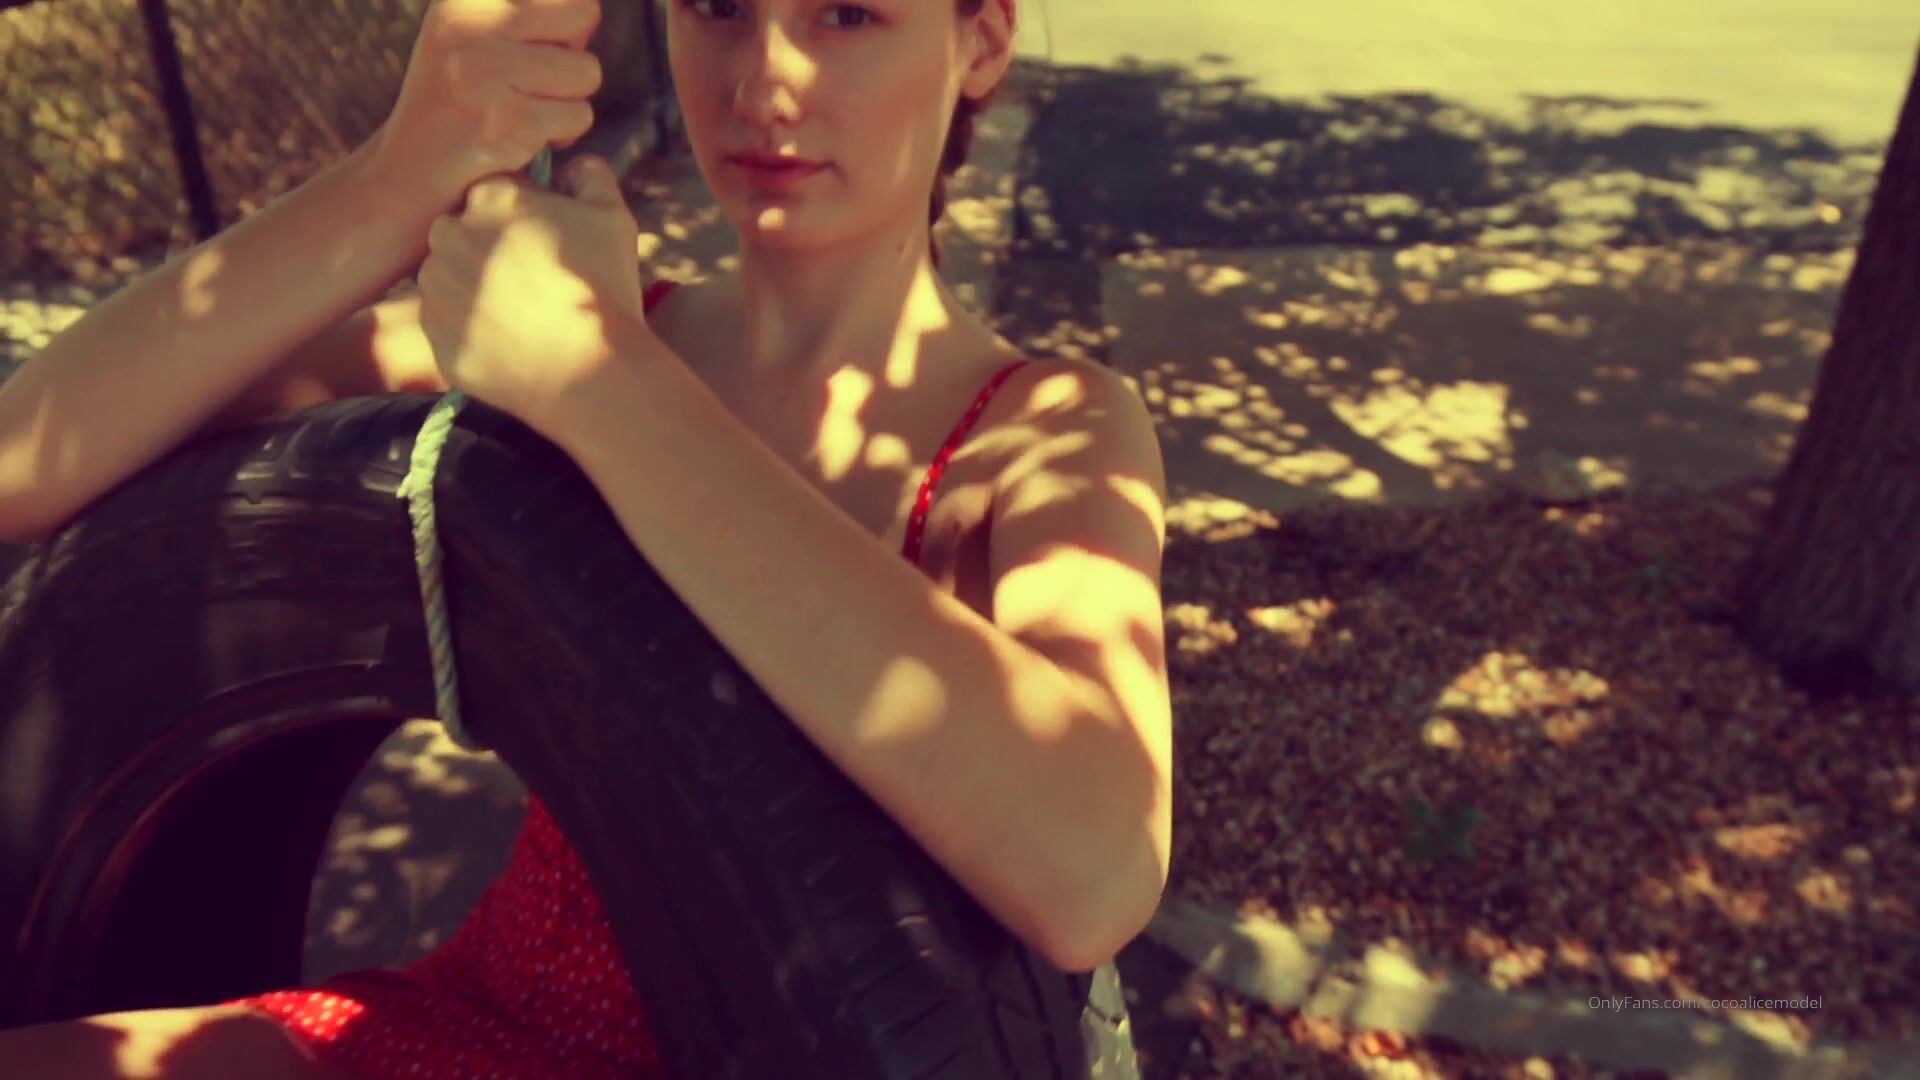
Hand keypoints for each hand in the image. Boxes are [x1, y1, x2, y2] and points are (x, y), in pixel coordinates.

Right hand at [369, 0, 602, 218]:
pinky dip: (561, 134)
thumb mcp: (475, 35)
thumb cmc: (458, 99)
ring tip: (522, 111)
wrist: (410, 170)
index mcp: (467, 0)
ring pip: (587, 72)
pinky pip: (579, 116)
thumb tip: (589, 14)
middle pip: (582, 17)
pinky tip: (520, 137)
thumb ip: (530, 14)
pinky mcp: (510, 122)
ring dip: (567, 100)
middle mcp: (473, 26)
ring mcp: (489, 74)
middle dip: (571, 54)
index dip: (567, 21)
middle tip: (533, 82)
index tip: (536, 48)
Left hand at [416, 155, 656, 438]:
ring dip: (472, 288)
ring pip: (446, 278)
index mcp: (490, 197)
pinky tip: (508, 341)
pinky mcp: (435, 336)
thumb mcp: (613, 217)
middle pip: (459, 231)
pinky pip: (445, 324)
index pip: (492, 191)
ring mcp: (437, 289)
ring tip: (518, 314)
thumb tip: (572, 166)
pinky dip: (469, 330)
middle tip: (528, 280)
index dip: (519, 214)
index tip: (542, 240)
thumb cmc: (603, 288)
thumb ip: (590, 177)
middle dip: (484, 248)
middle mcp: (450, 235)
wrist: (588, 371)